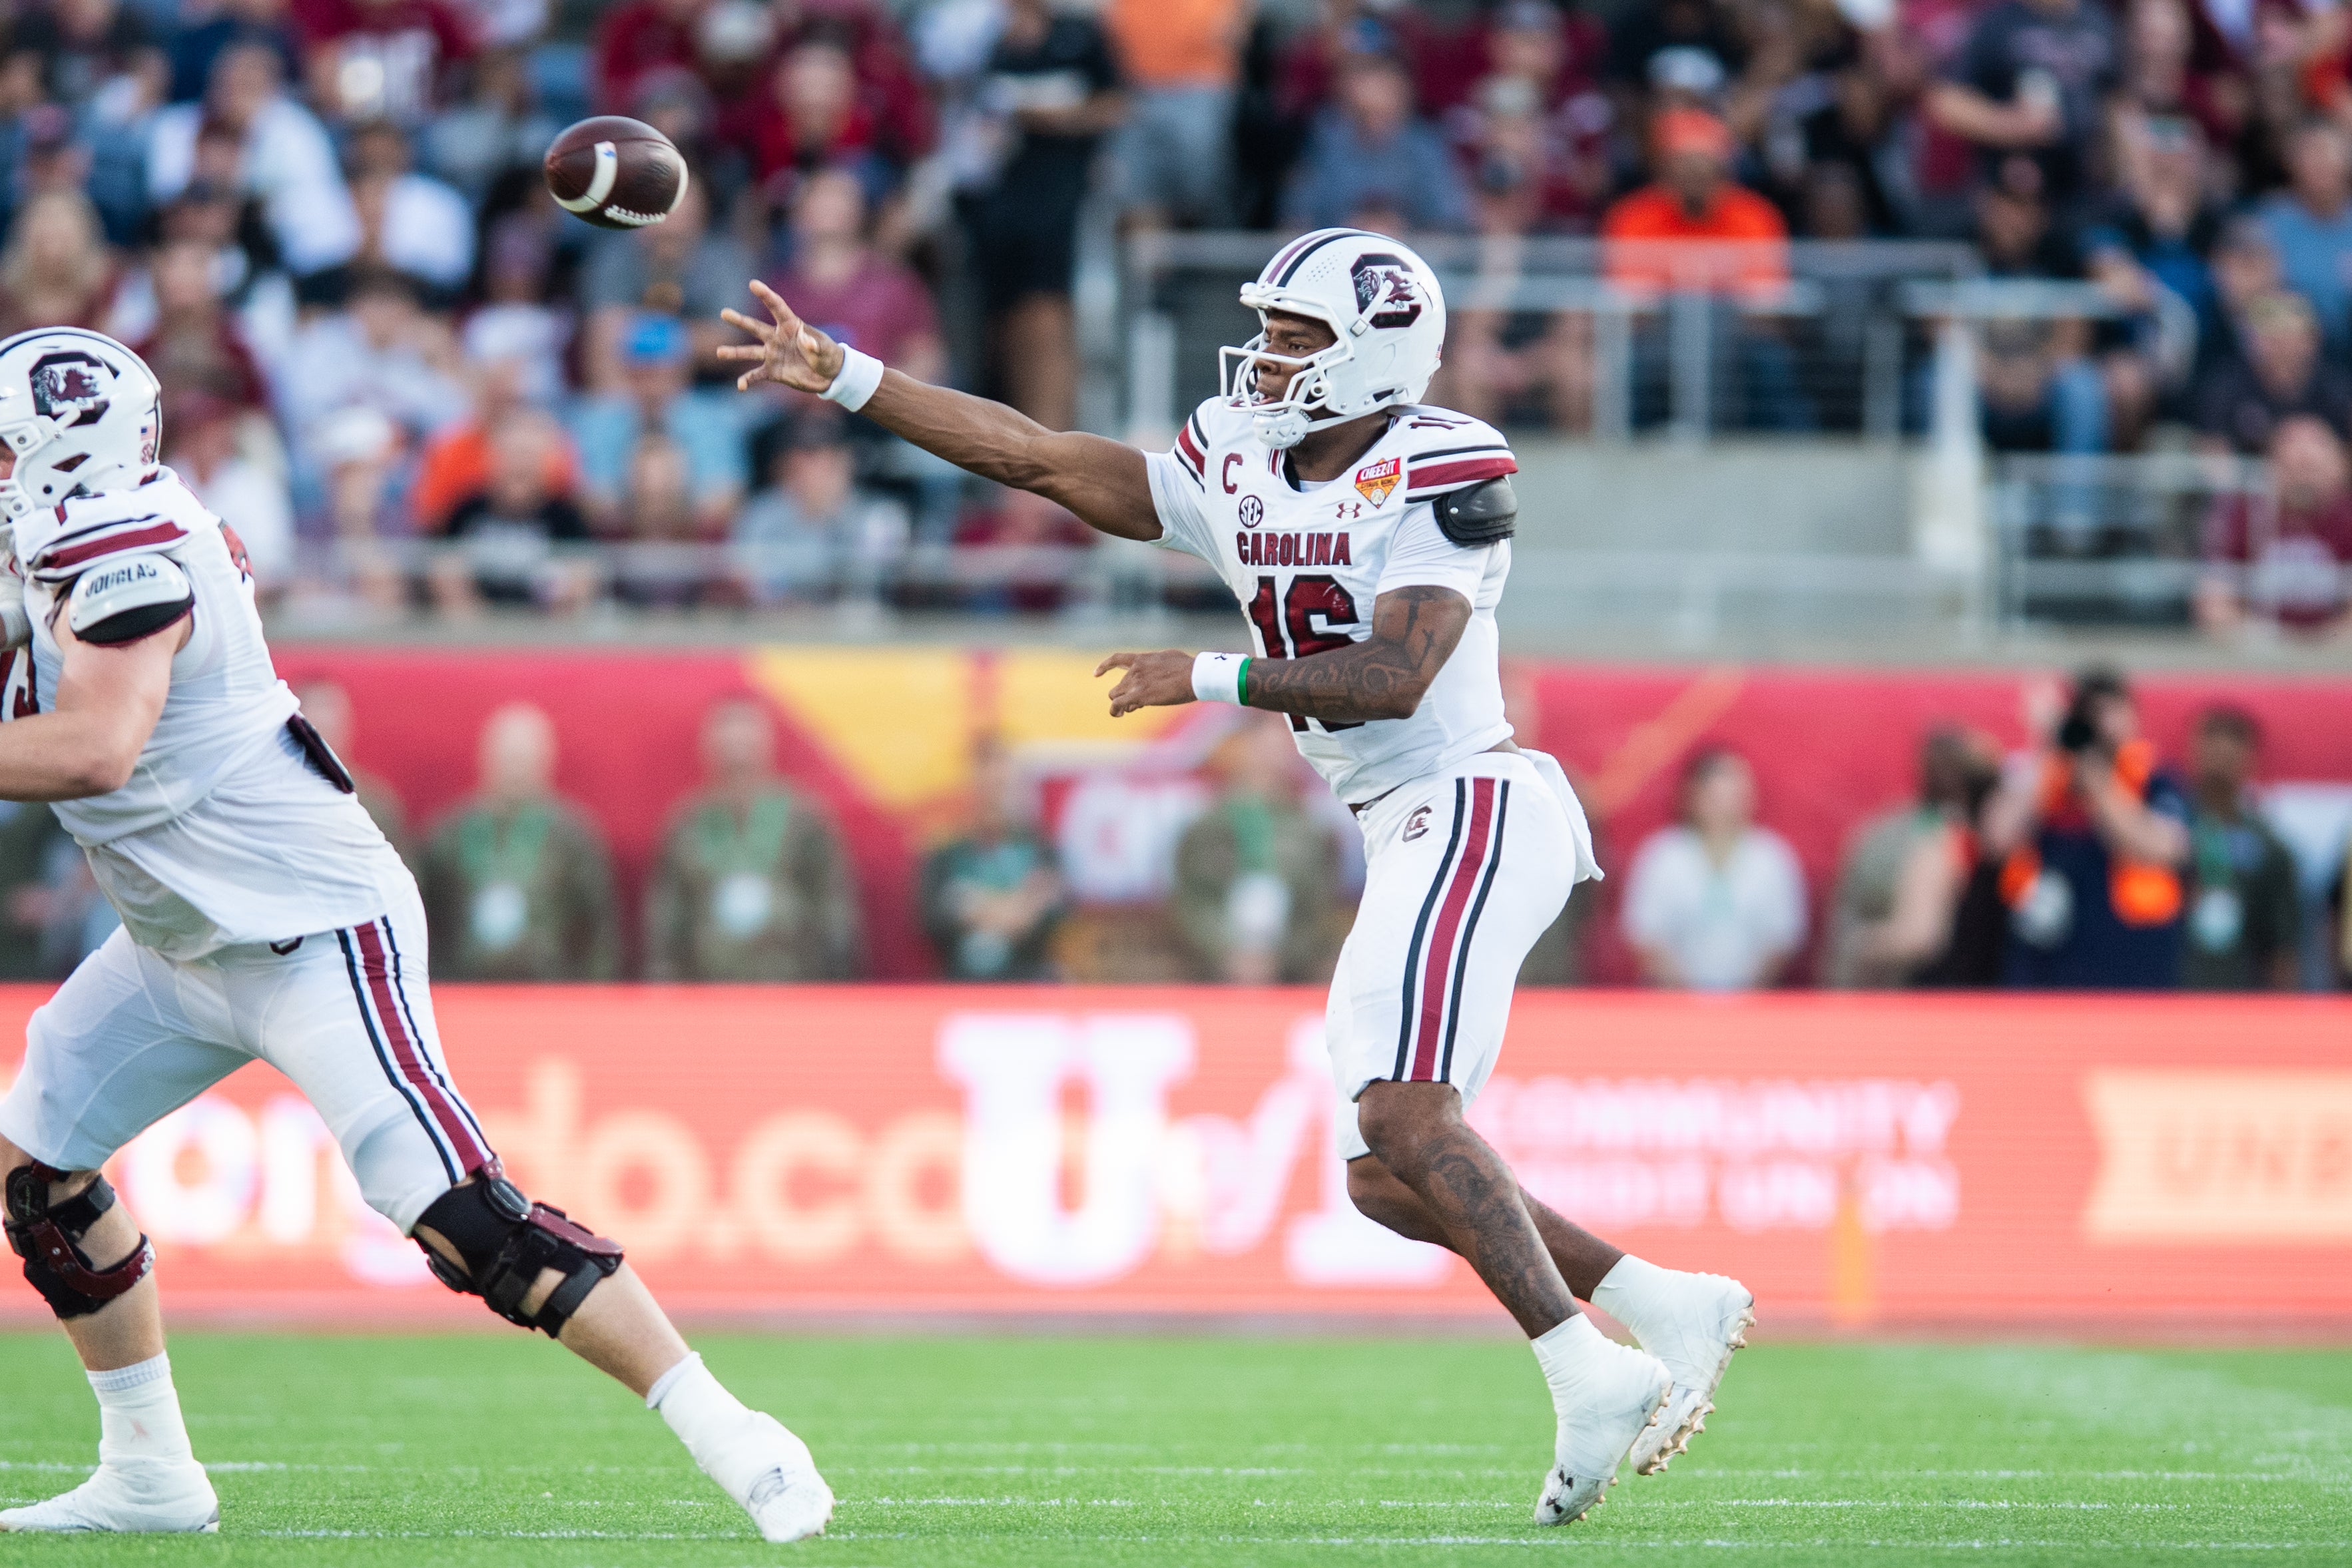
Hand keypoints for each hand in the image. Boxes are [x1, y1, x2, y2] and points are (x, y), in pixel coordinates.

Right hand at [718, 279, 845, 394]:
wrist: (829, 376)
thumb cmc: (828, 356)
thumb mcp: (825, 349)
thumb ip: (816, 345)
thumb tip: (806, 342)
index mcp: (791, 326)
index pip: (776, 307)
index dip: (765, 295)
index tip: (753, 284)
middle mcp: (777, 338)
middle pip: (755, 327)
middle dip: (740, 321)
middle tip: (724, 313)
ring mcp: (773, 354)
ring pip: (750, 352)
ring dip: (735, 353)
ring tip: (719, 352)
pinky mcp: (773, 371)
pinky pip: (757, 375)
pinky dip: (748, 381)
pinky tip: (740, 386)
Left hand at [1095, 649, 1196, 716]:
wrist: (1193, 676)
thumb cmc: (1188, 667)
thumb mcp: (1169, 657)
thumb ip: (1158, 663)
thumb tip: (1158, 668)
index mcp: (1142, 659)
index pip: (1117, 659)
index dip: (1105, 666)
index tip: (1096, 674)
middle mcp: (1135, 670)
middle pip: (1119, 685)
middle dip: (1124, 695)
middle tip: (1136, 703)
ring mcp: (1135, 682)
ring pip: (1116, 695)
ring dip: (1122, 704)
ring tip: (1133, 709)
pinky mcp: (1138, 696)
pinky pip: (1117, 705)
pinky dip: (1114, 711)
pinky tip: (1117, 715)